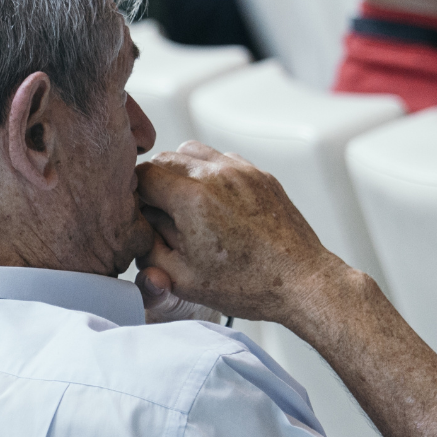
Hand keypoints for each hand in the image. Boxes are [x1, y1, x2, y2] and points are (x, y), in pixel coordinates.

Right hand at [134, 142, 341, 323]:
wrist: (300, 281)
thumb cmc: (245, 285)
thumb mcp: (180, 279)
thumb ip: (147, 249)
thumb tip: (140, 225)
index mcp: (191, 199)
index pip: (144, 174)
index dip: (135, 193)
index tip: (140, 211)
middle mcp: (215, 175)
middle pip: (165, 157)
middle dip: (155, 180)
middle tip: (159, 209)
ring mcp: (241, 171)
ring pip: (192, 151)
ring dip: (180, 170)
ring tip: (186, 202)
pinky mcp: (260, 175)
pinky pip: (222, 159)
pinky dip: (209, 173)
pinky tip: (215, 202)